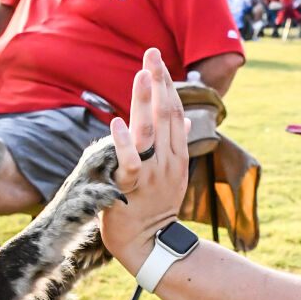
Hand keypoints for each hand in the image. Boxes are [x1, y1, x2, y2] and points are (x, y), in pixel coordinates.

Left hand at [102, 49, 190, 273]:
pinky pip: (129, 163)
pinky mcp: (132, 188)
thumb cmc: (153, 209)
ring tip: (142, 75)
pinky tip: (117, 122)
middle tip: (151, 54)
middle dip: (158, 82)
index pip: (175, 113)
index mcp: (178, 156)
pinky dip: (123, 142)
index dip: (167, 85)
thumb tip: (183, 118)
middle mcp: (168, 162)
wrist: (148, 245)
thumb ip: (176, 144)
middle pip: (166, 115)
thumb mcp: (172, 176)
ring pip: (150, 132)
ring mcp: (152, 175)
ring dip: (146, 101)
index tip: (157, 61)